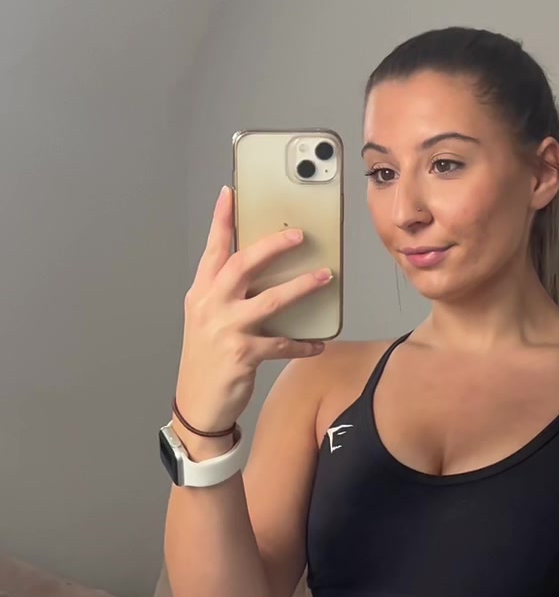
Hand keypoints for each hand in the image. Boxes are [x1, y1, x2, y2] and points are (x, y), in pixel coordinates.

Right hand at [174, 185, 332, 434]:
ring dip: (301, 287)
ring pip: (270, 300)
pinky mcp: (242, 354)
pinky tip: (318, 344)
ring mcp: (226, 330)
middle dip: (273, 246)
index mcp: (201, 293)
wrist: (197, 403)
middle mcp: (210, 306)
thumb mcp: (205, 320)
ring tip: (324, 276)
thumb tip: (260, 271)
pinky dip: (302, 343)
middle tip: (298, 235)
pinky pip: (281, 343)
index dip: (221, 220)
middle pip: (242, 265)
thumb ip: (224, 294)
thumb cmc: (205, 359)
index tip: (230, 193)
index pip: (212, 250)